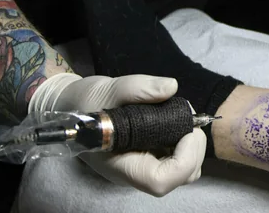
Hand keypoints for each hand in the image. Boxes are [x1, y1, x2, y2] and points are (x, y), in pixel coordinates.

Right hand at [28, 73, 206, 196]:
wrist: (74, 107)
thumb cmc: (85, 103)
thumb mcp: (108, 89)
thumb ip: (138, 88)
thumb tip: (171, 87)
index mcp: (123, 165)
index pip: (161, 180)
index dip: (184, 158)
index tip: (186, 129)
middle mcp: (136, 172)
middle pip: (181, 177)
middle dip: (194, 148)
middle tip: (187, 116)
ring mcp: (145, 166)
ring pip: (185, 170)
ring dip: (193, 144)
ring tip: (182, 116)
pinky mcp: (152, 156)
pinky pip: (179, 158)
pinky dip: (187, 140)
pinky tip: (176, 120)